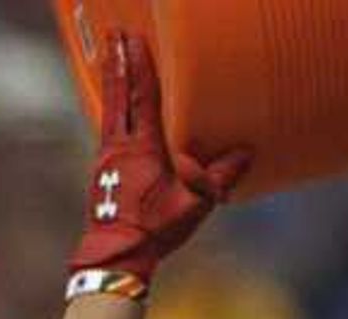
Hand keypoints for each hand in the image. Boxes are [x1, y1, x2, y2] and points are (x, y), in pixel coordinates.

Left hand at [72, 34, 246, 284]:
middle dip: (117, 62)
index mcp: (143, 150)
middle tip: (114, 33)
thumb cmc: (156, 231)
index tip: (134, 41)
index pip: (142, 99)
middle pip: (118, 96)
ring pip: (108, 109)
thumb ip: (220, 177)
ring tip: (109, 55)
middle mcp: (119, 148)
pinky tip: (112, 99)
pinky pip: (106, 128)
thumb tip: (246, 152)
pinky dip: (109, 106)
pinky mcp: (101, 170)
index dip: (139, 67)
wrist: (116, 257)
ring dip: (110, 80)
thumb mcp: (195, 205)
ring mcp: (106, 158)